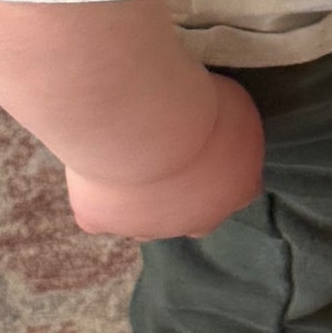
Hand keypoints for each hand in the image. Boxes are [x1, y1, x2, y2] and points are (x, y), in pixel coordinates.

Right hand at [64, 69, 264, 240]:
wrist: (144, 121)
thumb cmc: (200, 106)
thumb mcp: (237, 105)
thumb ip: (231, 130)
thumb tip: (221, 128)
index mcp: (236, 191)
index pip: (237, 189)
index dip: (220, 168)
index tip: (204, 142)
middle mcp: (196, 221)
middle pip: (193, 215)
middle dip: (183, 194)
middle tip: (166, 153)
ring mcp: (145, 227)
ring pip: (144, 220)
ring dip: (140, 197)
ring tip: (127, 155)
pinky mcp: (100, 220)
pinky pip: (98, 213)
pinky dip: (95, 194)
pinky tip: (94, 167)